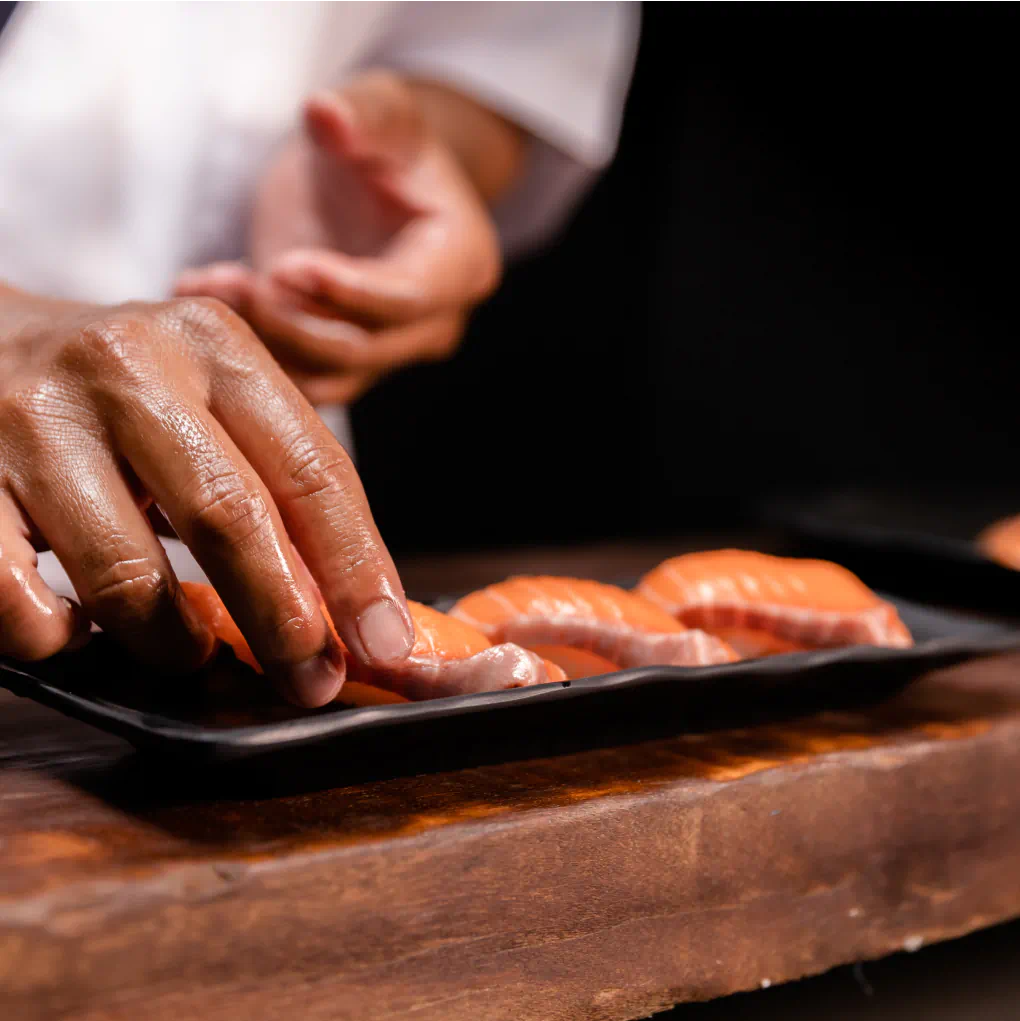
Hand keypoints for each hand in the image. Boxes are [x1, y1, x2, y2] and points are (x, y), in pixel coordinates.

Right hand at [0, 289, 414, 705]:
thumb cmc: (123, 395)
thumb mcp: (210, 401)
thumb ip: (276, 486)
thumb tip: (350, 613)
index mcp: (214, 345)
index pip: (311, 470)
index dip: (357, 568)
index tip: (385, 643)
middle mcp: (127, 366)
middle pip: (229, 515)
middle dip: (283, 619)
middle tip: (310, 682)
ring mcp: (33, 418)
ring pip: (126, 575)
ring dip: (172, 642)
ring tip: (187, 652)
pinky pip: (18, 599)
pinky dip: (58, 637)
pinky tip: (77, 628)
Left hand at [176, 72, 507, 404]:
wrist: (372, 184)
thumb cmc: (385, 145)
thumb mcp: (383, 109)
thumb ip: (361, 113)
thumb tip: (325, 114)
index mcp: (461, 264)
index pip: (408, 297)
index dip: (347, 291)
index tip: (284, 266)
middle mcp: (436, 323)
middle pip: (364, 348)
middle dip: (291, 321)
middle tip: (231, 281)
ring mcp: (391, 353)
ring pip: (327, 376)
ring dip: (262, 342)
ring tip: (207, 287)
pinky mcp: (347, 365)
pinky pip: (299, 378)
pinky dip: (249, 349)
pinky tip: (203, 297)